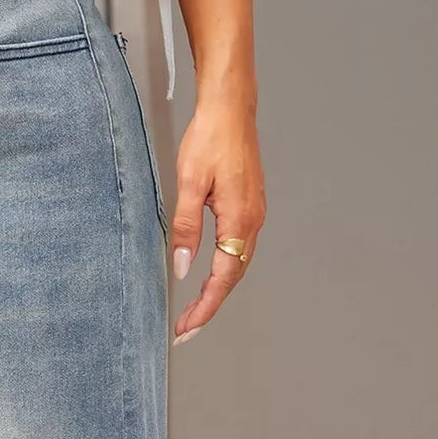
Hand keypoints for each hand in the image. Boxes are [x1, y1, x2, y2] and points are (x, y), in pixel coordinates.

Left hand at [169, 96, 265, 343]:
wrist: (230, 109)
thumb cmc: (209, 139)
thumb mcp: (188, 183)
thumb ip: (186, 228)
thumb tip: (183, 267)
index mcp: (240, 219)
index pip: (223, 278)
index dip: (205, 307)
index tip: (187, 328)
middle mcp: (253, 221)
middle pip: (233, 278)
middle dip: (209, 307)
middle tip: (186, 330)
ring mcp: (255, 215)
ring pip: (238, 265)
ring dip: (216, 292)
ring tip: (194, 312)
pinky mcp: (250, 207)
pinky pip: (239, 250)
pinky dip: (224, 271)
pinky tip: (210, 278)